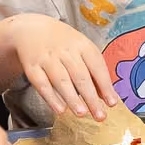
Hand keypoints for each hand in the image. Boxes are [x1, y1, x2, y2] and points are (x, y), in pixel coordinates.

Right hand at [3, 15, 117, 120]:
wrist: (32, 29)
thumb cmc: (63, 44)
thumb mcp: (81, 49)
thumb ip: (94, 71)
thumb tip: (106, 96)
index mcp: (82, 45)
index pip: (96, 66)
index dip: (105, 85)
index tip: (112, 103)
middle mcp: (65, 50)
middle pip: (80, 75)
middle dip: (91, 97)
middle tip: (100, 115)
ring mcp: (47, 58)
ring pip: (61, 80)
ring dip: (72, 98)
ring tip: (82, 114)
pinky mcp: (32, 67)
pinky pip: (42, 84)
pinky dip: (51, 98)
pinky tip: (60, 110)